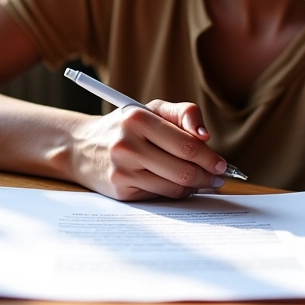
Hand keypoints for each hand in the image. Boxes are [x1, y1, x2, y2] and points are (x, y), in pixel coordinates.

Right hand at [71, 100, 228, 199]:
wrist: (82, 146)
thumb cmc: (126, 126)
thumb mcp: (152, 109)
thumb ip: (184, 114)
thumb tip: (205, 136)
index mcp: (138, 118)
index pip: (186, 143)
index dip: (209, 157)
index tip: (222, 164)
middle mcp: (128, 144)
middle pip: (183, 168)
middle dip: (207, 175)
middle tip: (219, 177)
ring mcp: (122, 169)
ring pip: (174, 186)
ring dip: (195, 186)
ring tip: (203, 182)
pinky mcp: (120, 189)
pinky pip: (160, 195)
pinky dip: (177, 192)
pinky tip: (181, 186)